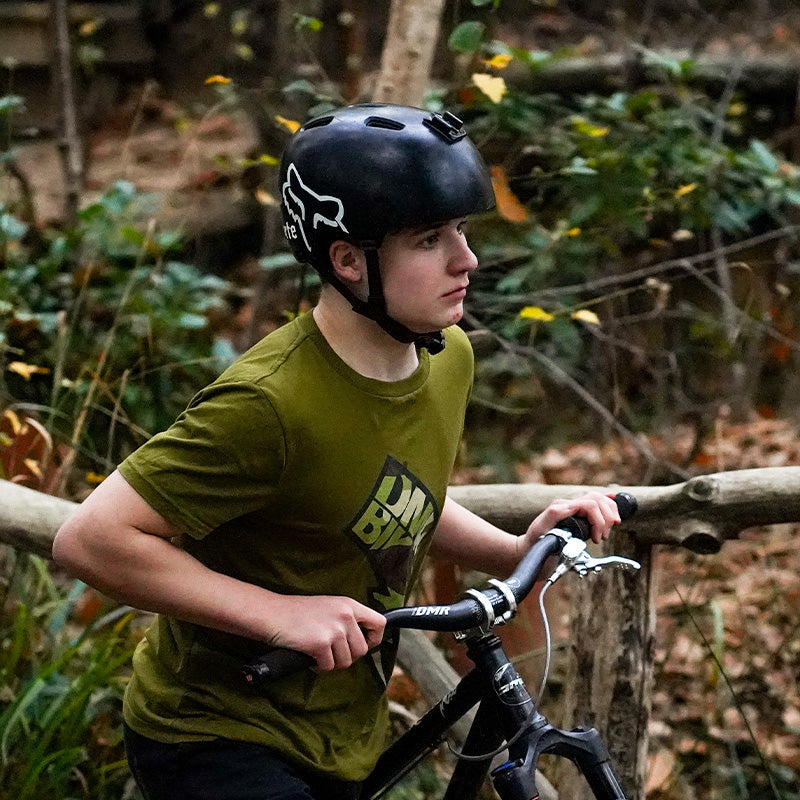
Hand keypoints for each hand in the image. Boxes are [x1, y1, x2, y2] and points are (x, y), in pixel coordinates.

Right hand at [263, 594, 385, 671]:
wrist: (272, 613)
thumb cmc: (297, 612)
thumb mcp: (328, 606)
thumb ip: (345, 618)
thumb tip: (360, 641)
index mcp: (349, 604)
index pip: (379, 623)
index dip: (374, 638)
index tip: (364, 644)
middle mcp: (345, 615)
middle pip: (362, 649)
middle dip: (348, 656)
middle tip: (332, 653)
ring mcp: (334, 630)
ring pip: (346, 661)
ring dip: (332, 663)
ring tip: (319, 654)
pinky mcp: (321, 644)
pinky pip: (329, 667)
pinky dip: (319, 667)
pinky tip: (310, 658)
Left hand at [519, 492, 621, 554]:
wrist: (528, 551)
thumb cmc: (534, 544)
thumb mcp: (541, 530)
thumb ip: (554, 515)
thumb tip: (571, 506)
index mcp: (561, 507)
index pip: (590, 504)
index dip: (599, 521)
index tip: (598, 539)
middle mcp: (567, 505)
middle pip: (597, 499)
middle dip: (606, 518)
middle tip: (603, 536)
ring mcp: (572, 508)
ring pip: (598, 499)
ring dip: (608, 514)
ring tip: (606, 531)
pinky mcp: (576, 514)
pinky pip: (594, 503)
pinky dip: (606, 503)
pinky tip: (613, 503)